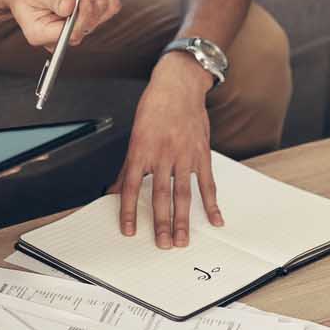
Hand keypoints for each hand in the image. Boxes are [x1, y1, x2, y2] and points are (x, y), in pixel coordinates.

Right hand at [0, 0, 121, 50]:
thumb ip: (54, 0)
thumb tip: (70, 7)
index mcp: (43, 34)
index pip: (73, 33)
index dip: (84, 13)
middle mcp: (62, 35)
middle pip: (91, 21)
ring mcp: (77, 27)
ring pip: (103, 9)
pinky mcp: (87, 16)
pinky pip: (110, 5)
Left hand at [108, 55, 222, 247]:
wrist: (179, 85)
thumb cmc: (154, 108)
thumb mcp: (135, 134)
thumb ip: (128, 166)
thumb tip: (114, 190)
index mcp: (141, 149)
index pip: (130, 186)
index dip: (128, 210)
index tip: (129, 230)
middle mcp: (162, 153)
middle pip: (158, 194)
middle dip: (160, 222)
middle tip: (162, 244)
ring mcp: (184, 154)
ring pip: (183, 193)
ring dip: (183, 219)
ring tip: (182, 239)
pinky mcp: (201, 153)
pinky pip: (207, 183)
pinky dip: (212, 203)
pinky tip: (215, 219)